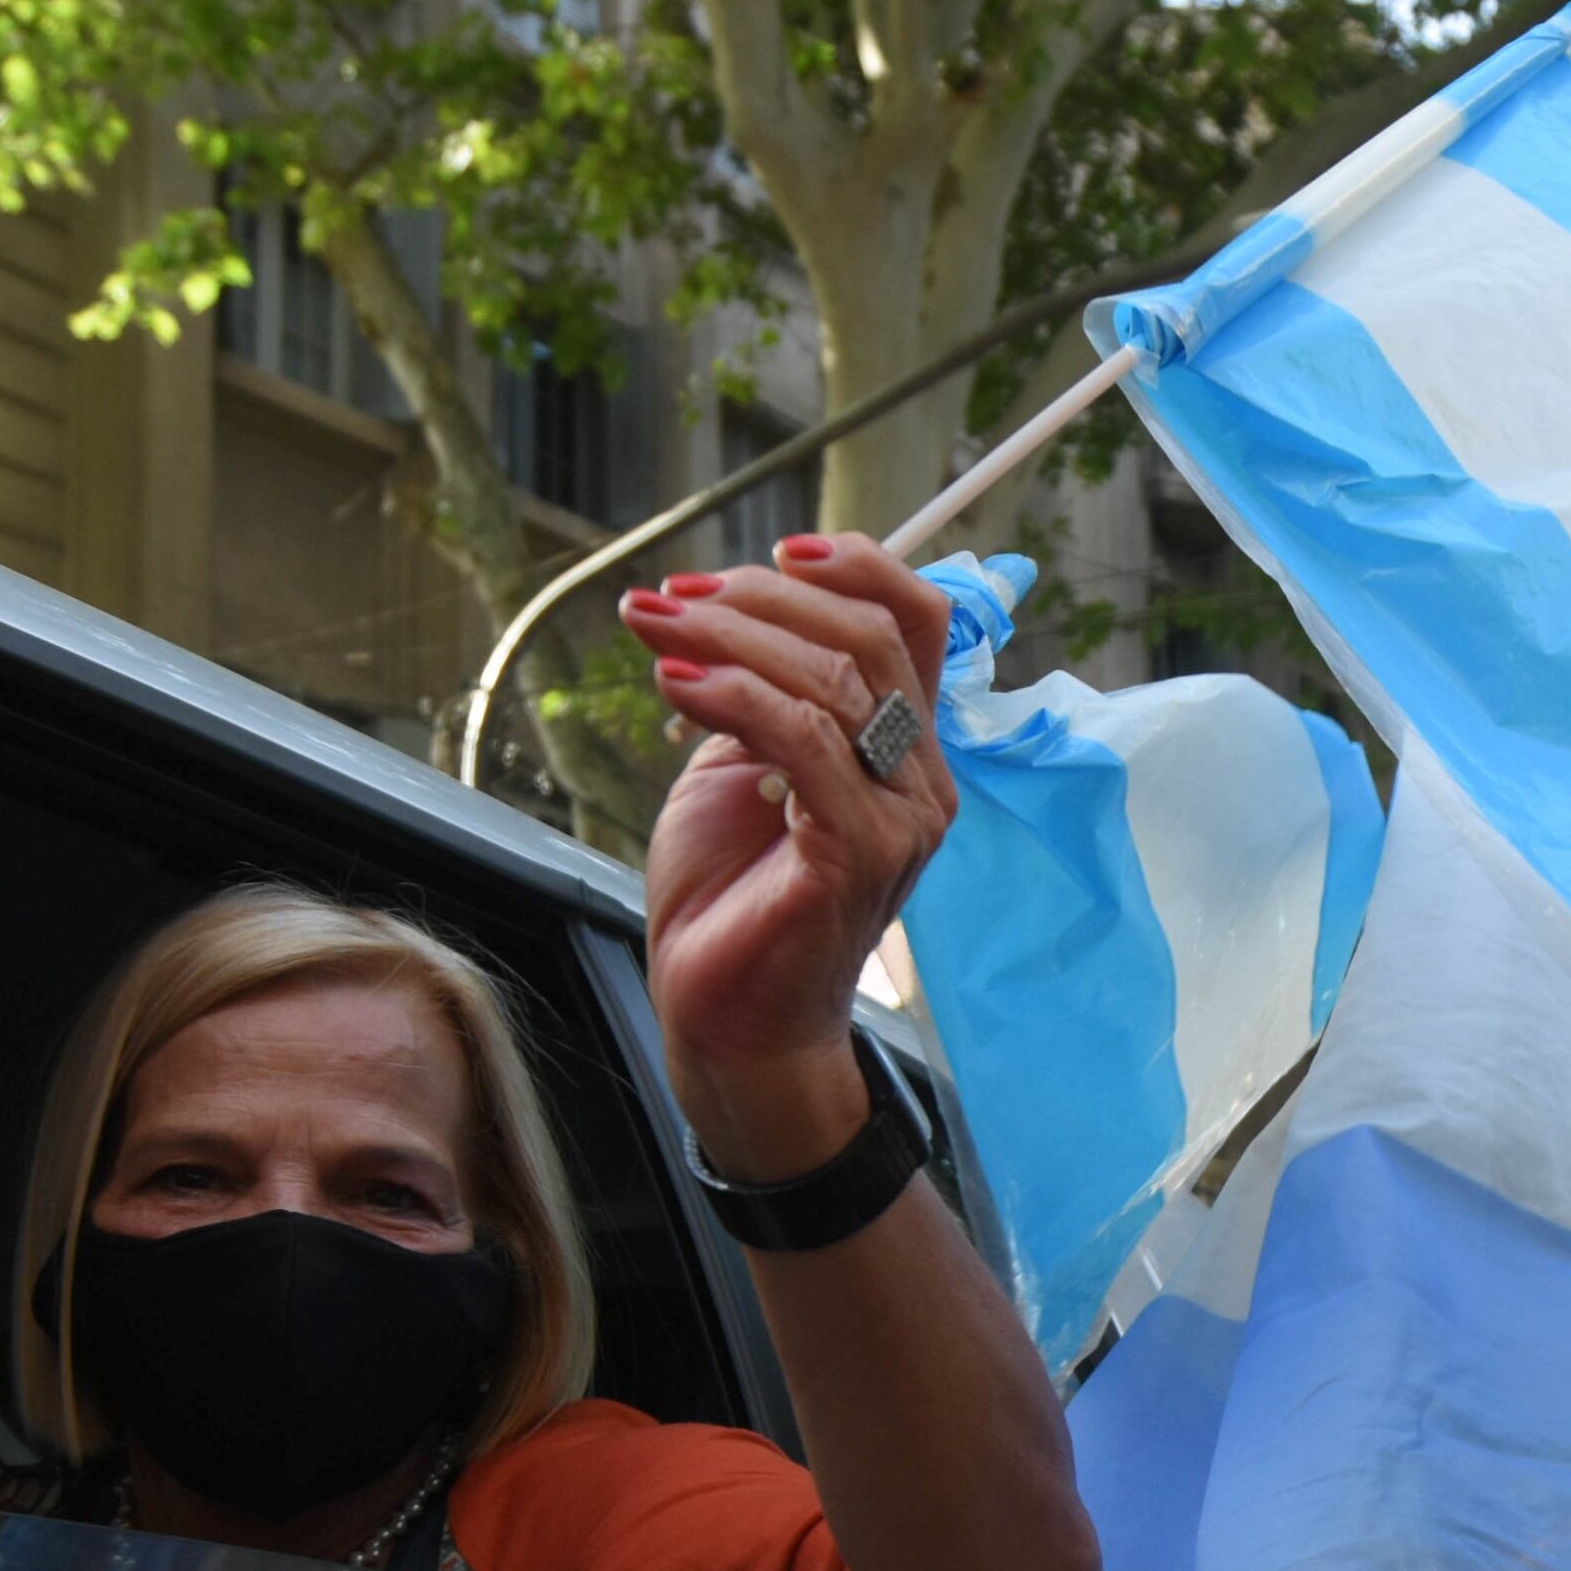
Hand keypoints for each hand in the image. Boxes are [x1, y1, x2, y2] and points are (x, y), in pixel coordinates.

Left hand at [628, 536, 962, 1172]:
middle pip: (870, 636)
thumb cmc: (732, 899)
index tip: (771, 549)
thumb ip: (759, 695)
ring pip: (836, 679)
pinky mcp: (858, 856)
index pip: (920, 622)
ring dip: (728, 635)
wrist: (729, 1021)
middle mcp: (920, 779)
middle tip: (669, 597)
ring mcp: (899, 820)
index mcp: (903, 748)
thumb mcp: (740, 768)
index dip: (857, 565)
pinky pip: (807, 743)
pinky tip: (671, 684)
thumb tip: (723, 609)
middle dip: (759, 597)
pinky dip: (733, 697)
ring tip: (649, 625)